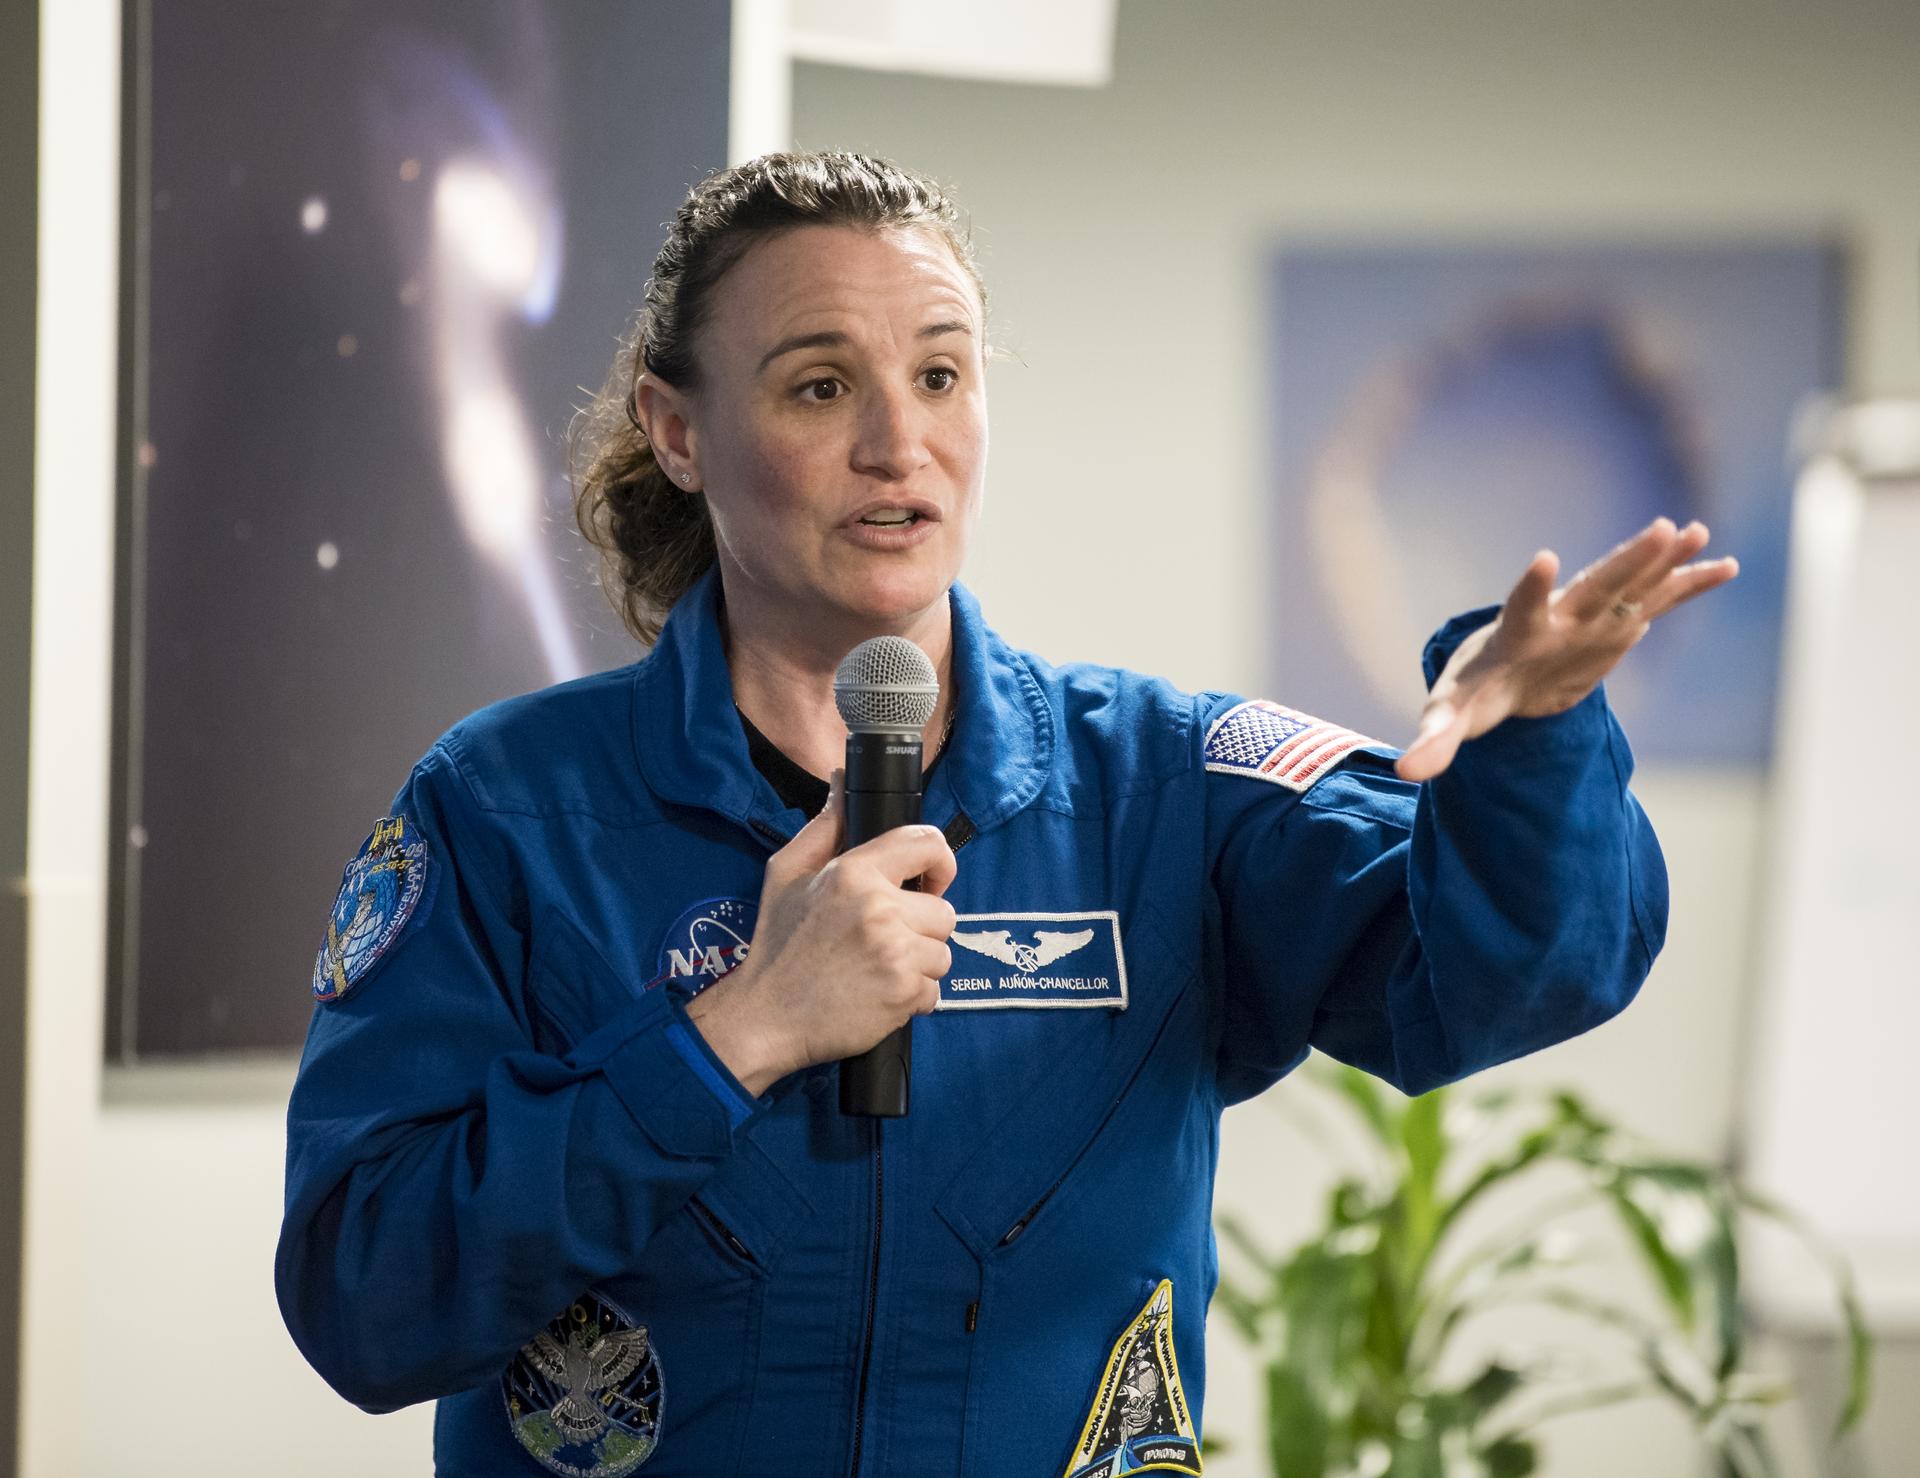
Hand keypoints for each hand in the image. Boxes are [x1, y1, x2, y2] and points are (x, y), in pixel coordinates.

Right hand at [684, 770, 957, 1095]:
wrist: (765, 1016)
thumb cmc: (777, 944)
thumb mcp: (786, 874)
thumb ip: (824, 828)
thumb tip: (842, 784)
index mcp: (854, 873)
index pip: (927, 842)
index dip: (939, 861)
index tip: (931, 881)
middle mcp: (880, 909)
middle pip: (943, 910)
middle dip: (920, 926)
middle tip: (883, 940)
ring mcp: (895, 954)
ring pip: (942, 952)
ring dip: (918, 963)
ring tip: (877, 968)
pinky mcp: (903, 994)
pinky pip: (935, 990)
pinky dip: (913, 997)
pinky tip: (879, 994)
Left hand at [1396, 517, 1738, 782]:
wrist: (1498, 674)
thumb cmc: (1472, 694)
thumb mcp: (1450, 718)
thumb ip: (1433, 741)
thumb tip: (1405, 770)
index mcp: (1516, 634)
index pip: (1523, 605)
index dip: (1533, 585)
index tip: (1546, 560)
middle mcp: (1558, 616)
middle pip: (1594, 584)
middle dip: (1627, 560)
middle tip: (1663, 528)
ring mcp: (1590, 616)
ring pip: (1630, 583)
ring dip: (1663, 560)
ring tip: (1697, 531)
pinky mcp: (1616, 624)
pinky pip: (1656, 600)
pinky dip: (1688, 584)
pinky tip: (1726, 565)